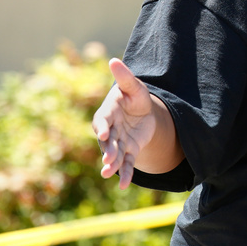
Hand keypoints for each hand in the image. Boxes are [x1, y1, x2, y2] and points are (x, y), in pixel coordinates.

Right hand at [91, 58, 157, 188]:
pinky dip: (124, 174)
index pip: (102, 120)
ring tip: (109, 174)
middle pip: (107, 141)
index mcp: (108, 112)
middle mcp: (110, 130)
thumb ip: (125, 77)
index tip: (103, 133)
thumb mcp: (134, 86)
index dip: (102, 127)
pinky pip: (125, 164)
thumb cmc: (136, 96)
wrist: (145, 112)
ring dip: (112, 164)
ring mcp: (118, 142)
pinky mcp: (128, 151)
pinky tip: (124, 185)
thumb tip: (113, 60)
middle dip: (108, 150)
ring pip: (113, 155)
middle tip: (108, 159)